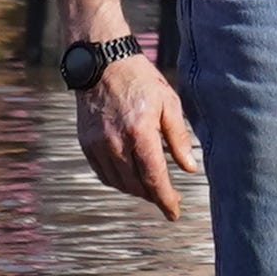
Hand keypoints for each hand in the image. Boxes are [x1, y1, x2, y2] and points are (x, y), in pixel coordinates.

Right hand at [75, 57, 199, 221]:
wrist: (101, 63)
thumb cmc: (140, 80)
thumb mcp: (168, 102)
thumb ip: (178, 137)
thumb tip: (190, 167)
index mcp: (139, 131)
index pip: (154, 176)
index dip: (165, 199)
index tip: (174, 212)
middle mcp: (115, 142)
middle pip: (135, 184)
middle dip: (153, 196)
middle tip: (168, 199)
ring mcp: (97, 144)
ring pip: (118, 182)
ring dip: (136, 190)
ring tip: (151, 188)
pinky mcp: (86, 144)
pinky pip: (103, 173)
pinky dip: (118, 181)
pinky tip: (130, 177)